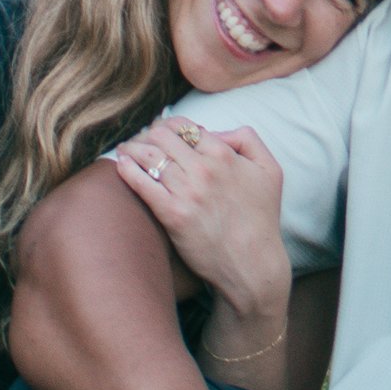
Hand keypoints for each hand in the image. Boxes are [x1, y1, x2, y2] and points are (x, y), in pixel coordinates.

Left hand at [109, 117, 291, 330]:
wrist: (252, 264)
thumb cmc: (261, 218)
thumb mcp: (270, 170)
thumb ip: (248, 140)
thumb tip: (215, 132)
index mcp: (224, 154)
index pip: (184, 126)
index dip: (167, 125)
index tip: (159, 130)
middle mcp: (203, 169)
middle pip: (161, 136)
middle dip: (146, 133)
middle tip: (139, 140)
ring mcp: (186, 192)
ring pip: (148, 156)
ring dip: (132, 148)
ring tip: (124, 150)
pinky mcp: (172, 215)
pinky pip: (142, 184)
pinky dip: (127, 170)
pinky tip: (120, 164)